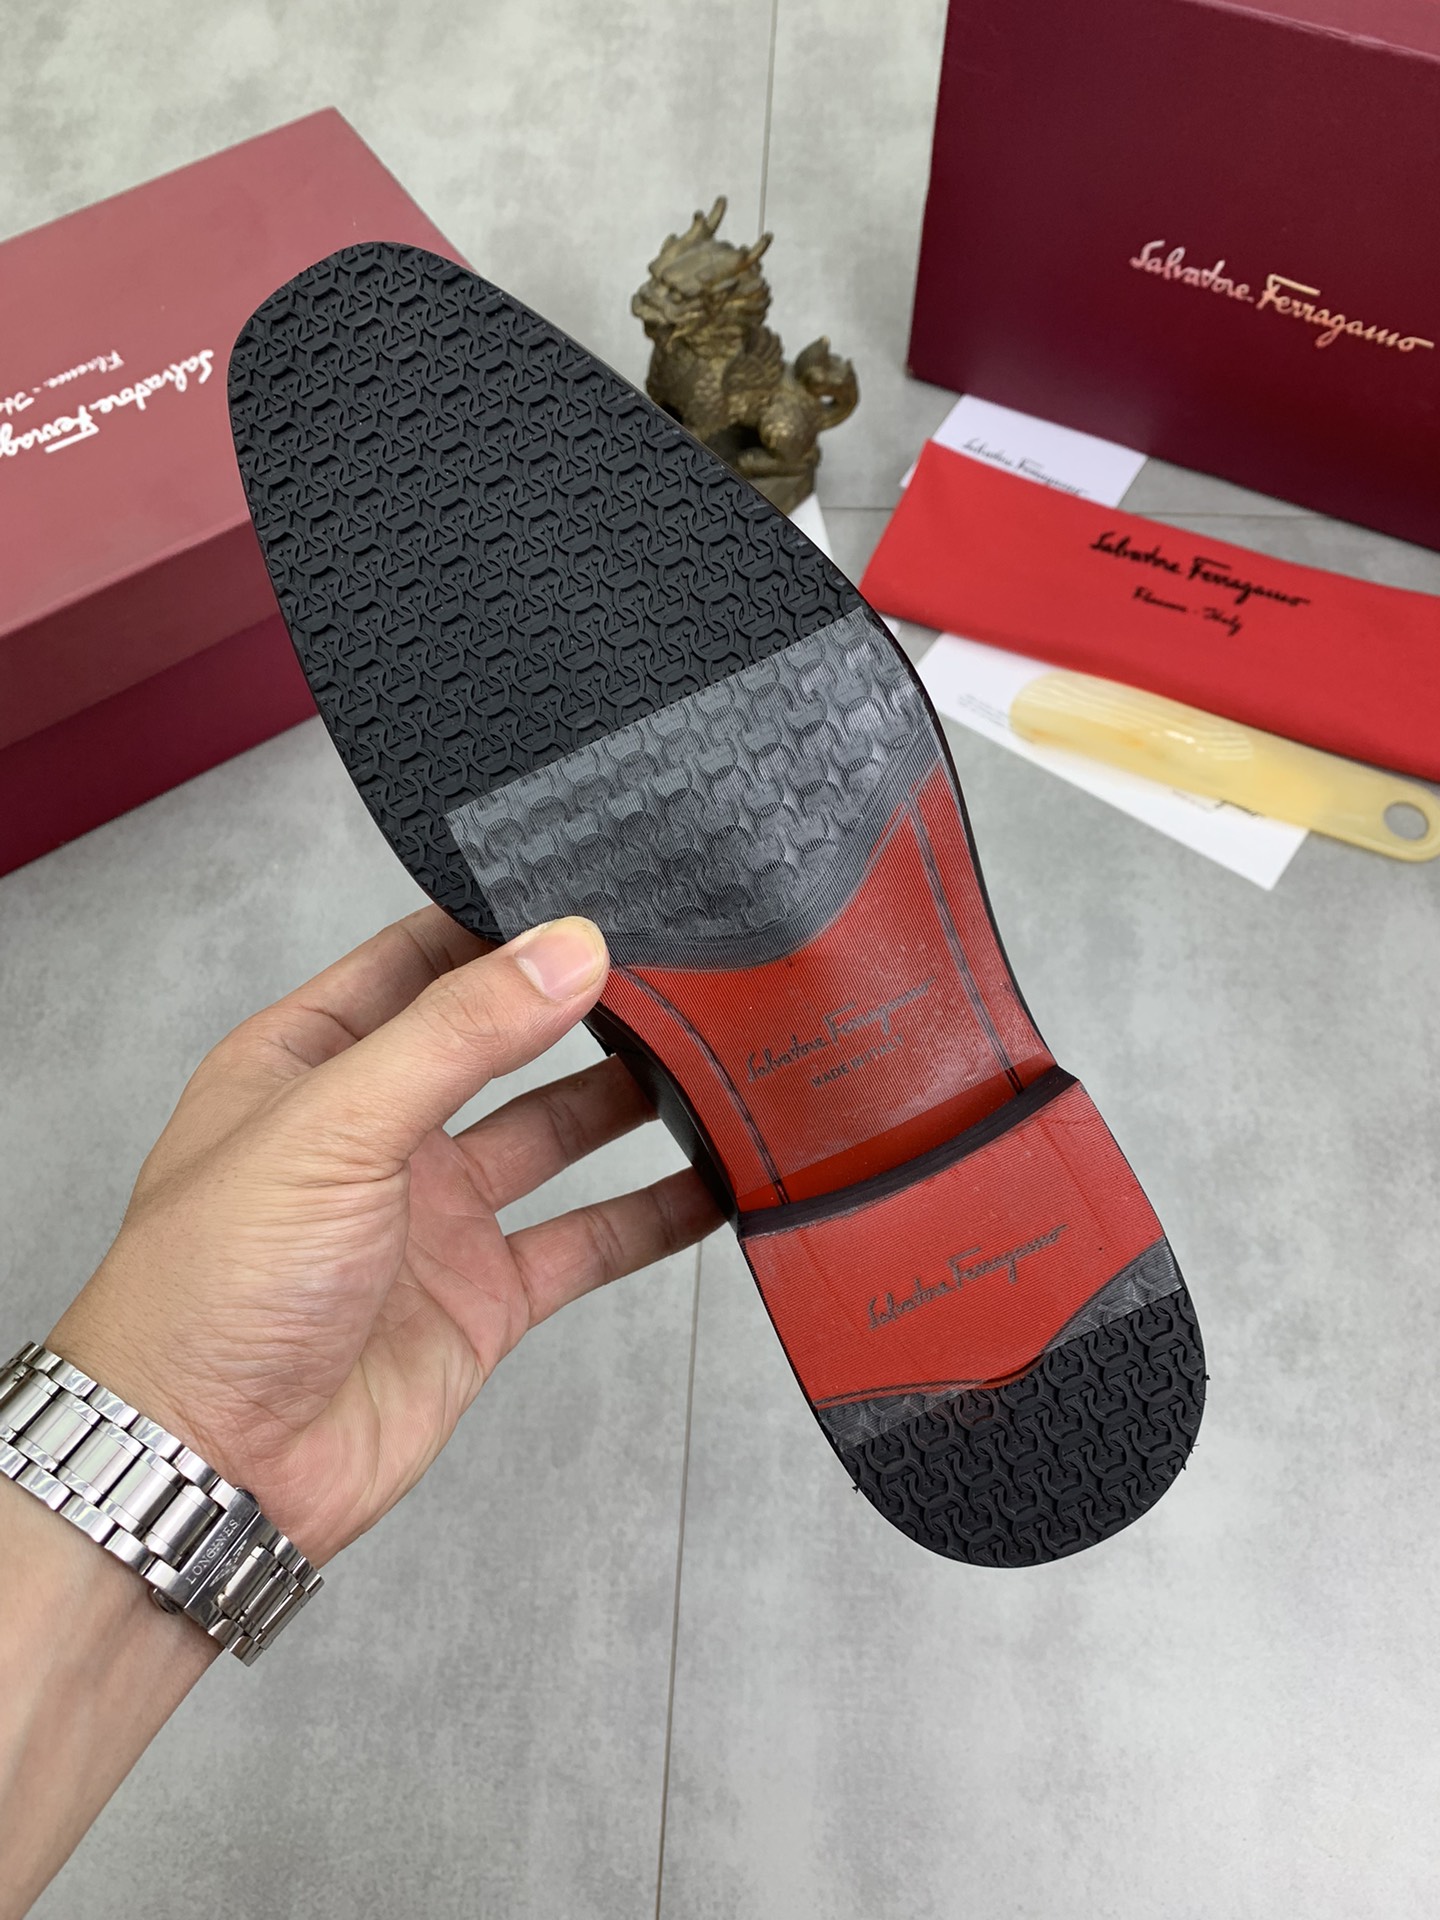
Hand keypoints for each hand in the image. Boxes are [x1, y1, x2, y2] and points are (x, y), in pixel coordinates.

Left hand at [48, 909, 721, 1565]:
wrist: (211, 1470)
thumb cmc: (211, 1290)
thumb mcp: (333, 1124)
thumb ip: (458, 1033)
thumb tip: (566, 949)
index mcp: (312, 1060)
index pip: (421, 958)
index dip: (501, 922)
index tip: (594, 888)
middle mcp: (378, 1128)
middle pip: (502, 1040)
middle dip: (581, 1003)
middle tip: (678, 965)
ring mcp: (434, 1214)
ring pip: (557, 1132)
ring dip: (630, 1099)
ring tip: (715, 1053)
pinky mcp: (482, 1297)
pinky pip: (586, 1239)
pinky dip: (653, 1214)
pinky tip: (716, 1183)